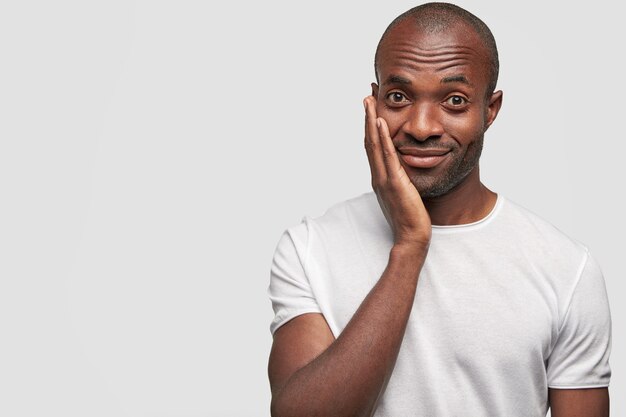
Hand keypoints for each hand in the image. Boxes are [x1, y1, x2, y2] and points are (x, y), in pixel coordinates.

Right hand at [363, 96, 431, 250]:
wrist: (412, 238)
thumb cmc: (411, 219)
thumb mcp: (406, 193)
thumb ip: (403, 178)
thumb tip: (407, 165)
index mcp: (380, 177)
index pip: (373, 146)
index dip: (371, 125)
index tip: (372, 106)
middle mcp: (378, 175)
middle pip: (369, 140)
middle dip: (368, 116)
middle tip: (367, 94)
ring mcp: (384, 179)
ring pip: (374, 144)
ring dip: (371, 121)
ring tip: (370, 100)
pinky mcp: (394, 183)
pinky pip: (387, 156)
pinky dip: (383, 138)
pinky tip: (383, 122)